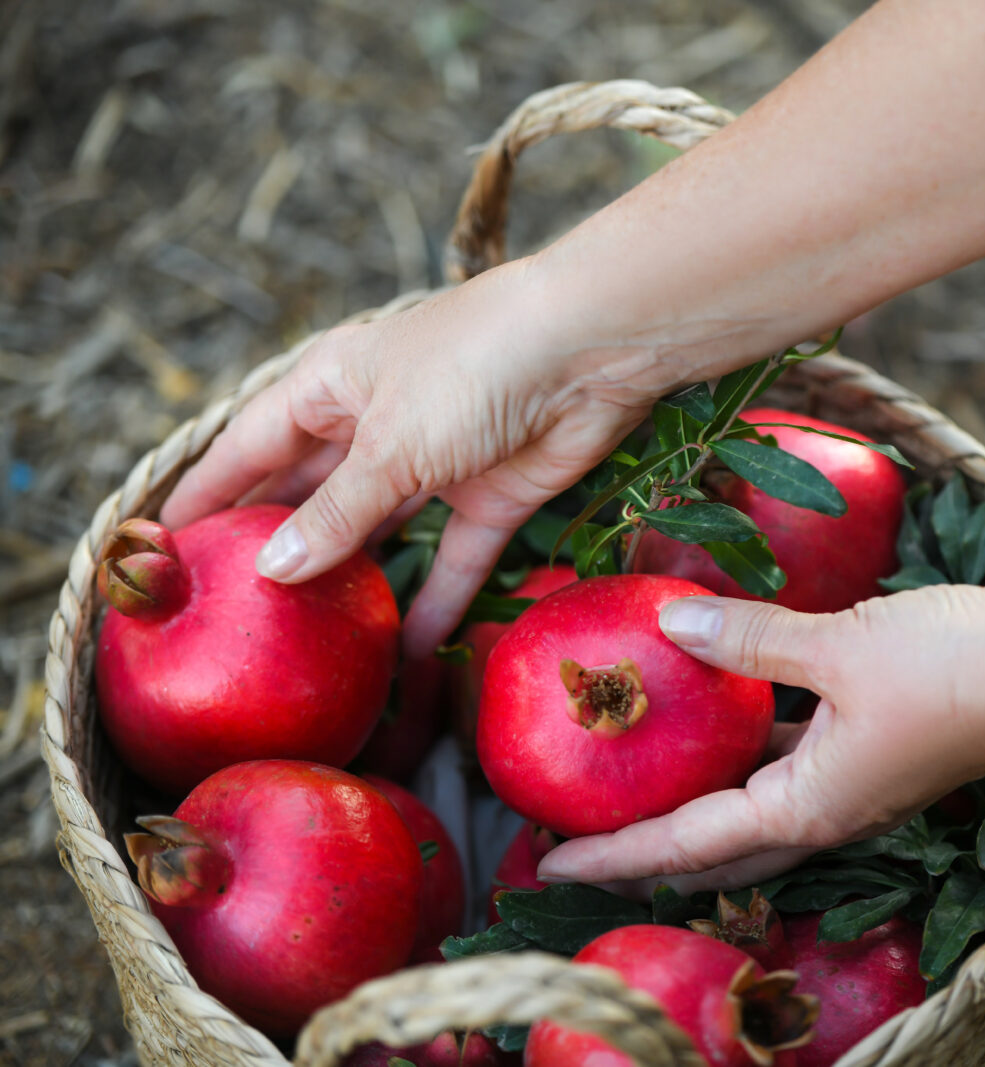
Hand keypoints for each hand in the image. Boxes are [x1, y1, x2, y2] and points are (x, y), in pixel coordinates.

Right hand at [162, 262, 661, 656]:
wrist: (592, 347)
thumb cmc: (475, 367)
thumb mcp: (390, 444)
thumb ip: (335, 512)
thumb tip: (273, 569)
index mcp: (333, 385)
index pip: (250, 446)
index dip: (210, 493)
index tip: (166, 547)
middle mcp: (378, 423)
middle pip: (312, 494)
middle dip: (278, 547)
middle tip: (232, 612)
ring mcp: (437, 462)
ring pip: (381, 532)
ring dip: (353, 581)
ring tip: (308, 642)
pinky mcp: (494, 495)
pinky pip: (454, 559)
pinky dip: (436, 601)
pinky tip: (407, 651)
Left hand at [536, 581, 984, 889]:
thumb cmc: (947, 667)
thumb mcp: (836, 647)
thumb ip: (749, 639)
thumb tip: (669, 622)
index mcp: (807, 808)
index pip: (687, 844)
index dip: (614, 855)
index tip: (546, 859)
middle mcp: (826, 810)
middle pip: (714, 844)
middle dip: (645, 845)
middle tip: (579, 829)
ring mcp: (852, 781)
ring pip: (752, 803)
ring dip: (695, 795)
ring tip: (634, 771)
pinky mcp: (872, 745)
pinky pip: (788, 755)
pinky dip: (745, 742)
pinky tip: (720, 702)